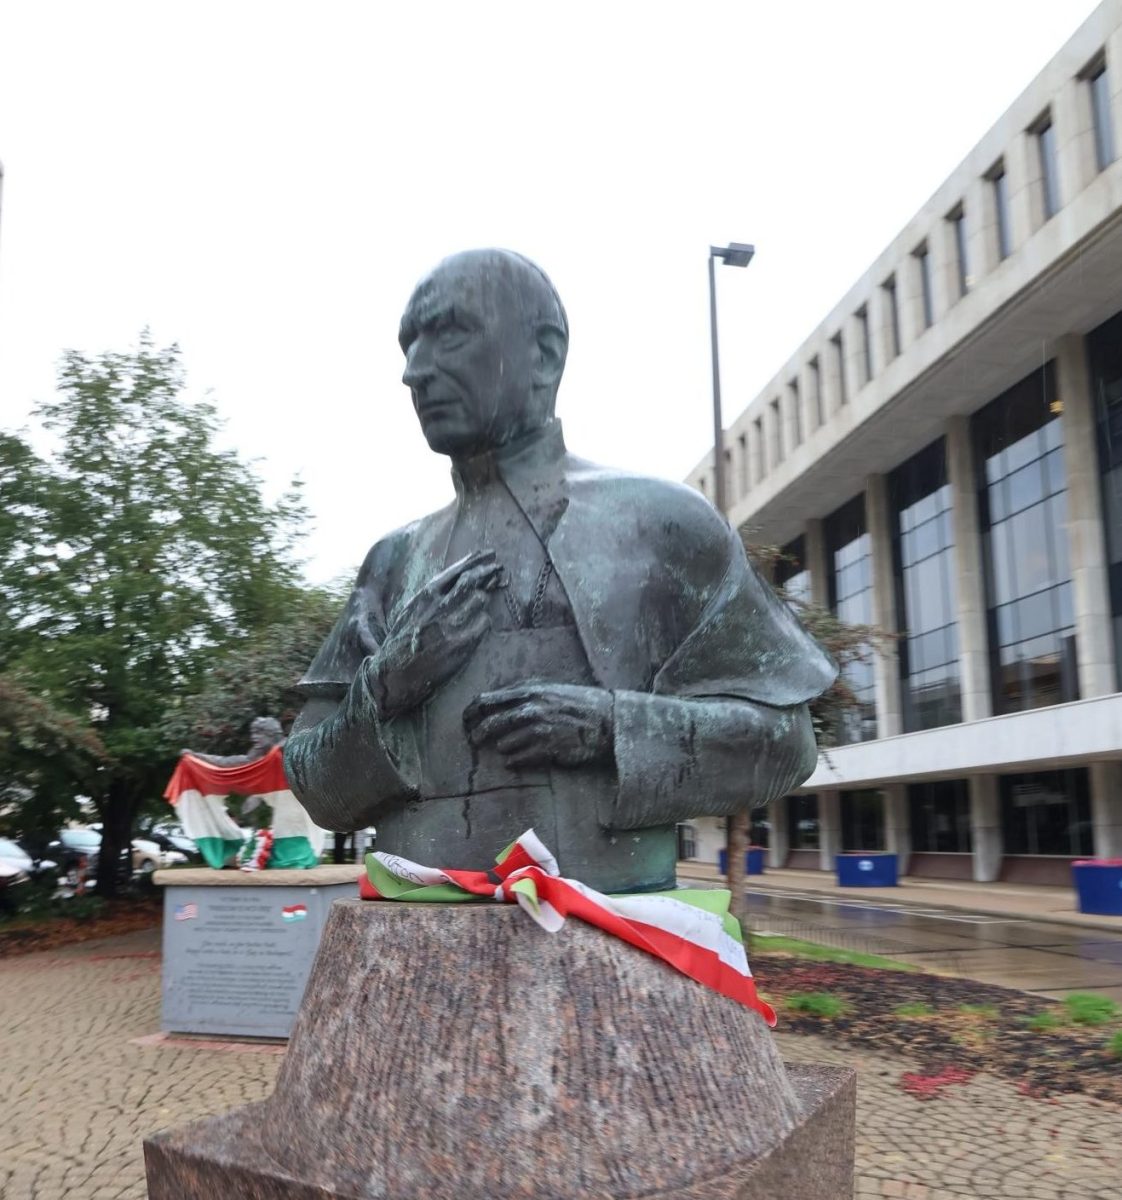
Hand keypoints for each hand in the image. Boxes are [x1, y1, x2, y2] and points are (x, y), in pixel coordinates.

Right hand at [364, 551, 502, 717]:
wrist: (394, 675)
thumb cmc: (402, 643)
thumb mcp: (411, 611)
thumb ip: (432, 596)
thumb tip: (457, 580)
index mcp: (423, 597)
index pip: (454, 571)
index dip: (474, 560)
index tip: (488, 554)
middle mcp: (437, 608)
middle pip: (470, 580)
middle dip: (487, 571)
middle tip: (499, 568)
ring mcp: (450, 626)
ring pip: (479, 600)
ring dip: (483, 600)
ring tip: (482, 601)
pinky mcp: (460, 645)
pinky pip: (483, 624)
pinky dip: (484, 622)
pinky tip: (480, 624)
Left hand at [463, 684, 613, 768]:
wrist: (607, 721)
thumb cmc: (576, 703)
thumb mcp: (548, 687)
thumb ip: (522, 691)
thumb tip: (494, 699)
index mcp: (528, 691)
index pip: (485, 700)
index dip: (470, 712)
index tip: (466, 720)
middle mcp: (531, 709)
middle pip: (489, 724)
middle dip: (477, 735)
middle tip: (474, 741)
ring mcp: (539, 730)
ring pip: (503, 745)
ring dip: (502, 748)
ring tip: (508, 748)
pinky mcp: (548, 750)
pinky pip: (518, 760)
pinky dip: (513, 761)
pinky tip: (516, 760)